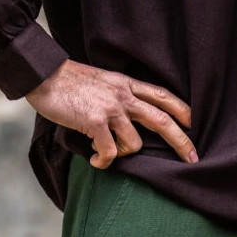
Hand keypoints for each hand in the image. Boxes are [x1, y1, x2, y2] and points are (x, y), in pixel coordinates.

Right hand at [26, 59, 196, 168]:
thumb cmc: (69, 81)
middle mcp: (123, 96)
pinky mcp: (94, 122)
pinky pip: (110, 153)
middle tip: (192, 158)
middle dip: (181, 141)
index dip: (181, 110)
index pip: (162, 95)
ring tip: (107, 154)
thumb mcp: (102, 81)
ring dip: (124, 155)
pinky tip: (96, 161)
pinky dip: (103, 162)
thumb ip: (118, 95)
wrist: (43, 75)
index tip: (193, 124)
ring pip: (135, 144)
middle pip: (161, 120)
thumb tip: (128, 119)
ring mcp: (110, 109)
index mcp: (126, 84)